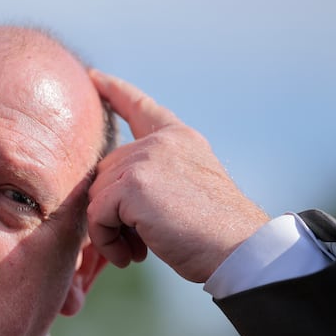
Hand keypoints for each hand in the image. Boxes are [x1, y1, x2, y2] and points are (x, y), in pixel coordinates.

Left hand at [88, 69, 269, 282]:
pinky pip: (96, 215)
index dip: (116, 92)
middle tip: (138, 244)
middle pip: (106, 171)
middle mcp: (162, 142)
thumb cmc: (217, 234)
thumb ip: (155, 177)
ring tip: (136, 251)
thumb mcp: (189, 191)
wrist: (239, 249)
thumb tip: (108, 195)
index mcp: (180, 139)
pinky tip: (129, 256)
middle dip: (112, 211)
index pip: (141, 108)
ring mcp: (146, 159)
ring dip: (109, 230)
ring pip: (96, 195)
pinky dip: (106, 240)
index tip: (96, 78)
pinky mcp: (132, 185)